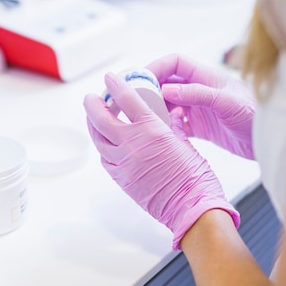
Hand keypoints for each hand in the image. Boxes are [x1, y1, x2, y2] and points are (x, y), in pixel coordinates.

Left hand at [83, 72, 239, 249]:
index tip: (109, 78)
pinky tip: (107, 145)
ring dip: (93, 126)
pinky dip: (103, 148)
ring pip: (98, 140)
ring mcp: (123, 163)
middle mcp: (131, 144)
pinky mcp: (121, 179)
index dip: (115, 85)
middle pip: (100, 118)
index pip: (125, 99)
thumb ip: (169, 126)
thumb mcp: (183, 140)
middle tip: (92, 98)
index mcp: (150, 129)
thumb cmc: (194, 177)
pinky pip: (104, 159)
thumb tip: (165, 116)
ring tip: (94, 119)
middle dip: (92, 105)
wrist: (191, 206)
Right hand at [146, 54, 254, 159]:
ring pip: (170, 104)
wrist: (271, 139)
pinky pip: (178, 124)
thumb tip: (166, 89)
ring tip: (147, 119)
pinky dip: (168, 127)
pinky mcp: (202, 127)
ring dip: (158, 110)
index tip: (140, 79)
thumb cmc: (256, 114)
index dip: (156, 67)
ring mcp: (200, 108)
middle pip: (167, 83)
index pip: (174, 63)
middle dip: (151, 90)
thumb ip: (197, 94)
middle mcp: (200, 90)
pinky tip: (163, 133)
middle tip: (137, 102)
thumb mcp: (226, 102)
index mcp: (206, 77)